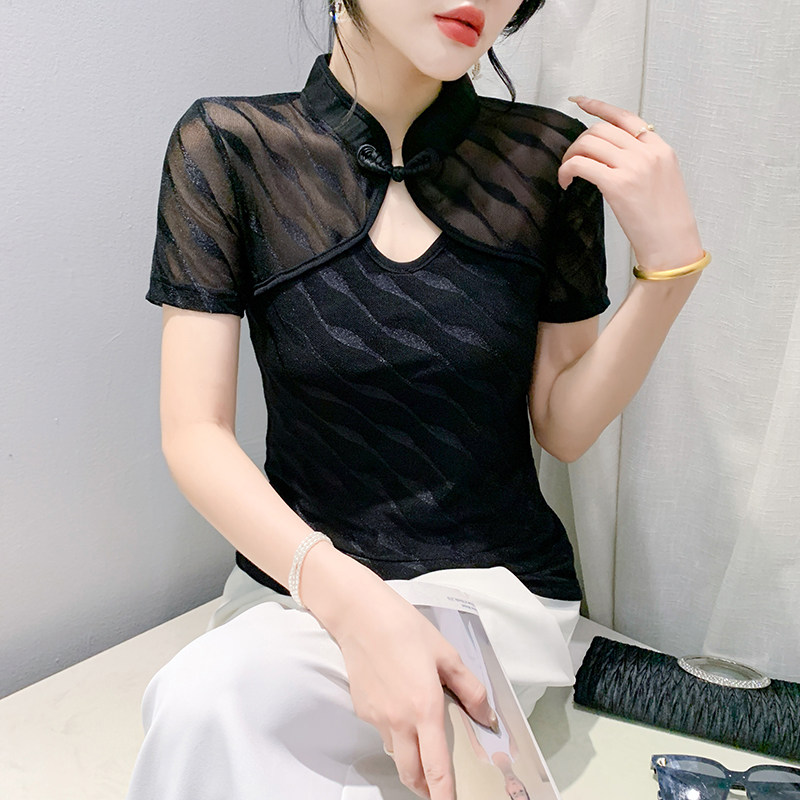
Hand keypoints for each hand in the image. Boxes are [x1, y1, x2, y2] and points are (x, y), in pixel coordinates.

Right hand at [334, 582, 495, 799]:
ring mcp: (377, 717)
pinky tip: (400, 708)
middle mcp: (399, 721)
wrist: (360, 615)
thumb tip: (486, 715)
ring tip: (423, 746)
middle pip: (411, 774)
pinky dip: (394, 732)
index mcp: (425, 709)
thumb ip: (470, 688)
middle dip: (425, 789)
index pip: (436, 769)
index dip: (444, 795)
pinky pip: (381, 731)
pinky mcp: (362, 709)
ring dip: (410, 761)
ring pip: (396, 754)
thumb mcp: (446, 653)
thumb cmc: (403, 629)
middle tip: (438, 789)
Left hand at [559, 96, 703, 270]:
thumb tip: (611, 153)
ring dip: (570, 156)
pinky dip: (566, 170)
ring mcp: (632, 166)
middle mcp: (647, 152)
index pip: (624, 117)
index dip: (598, 107)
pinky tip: (566, 183)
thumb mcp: (662, 179)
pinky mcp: (617, 184)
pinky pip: (580, 165)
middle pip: (600, 129)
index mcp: (659, 148)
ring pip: (588, 143)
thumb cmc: (665, 219)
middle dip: (578, 142)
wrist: (672, 244)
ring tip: (567, 174)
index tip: (580, 102)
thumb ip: (642, 160)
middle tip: (571, 161)